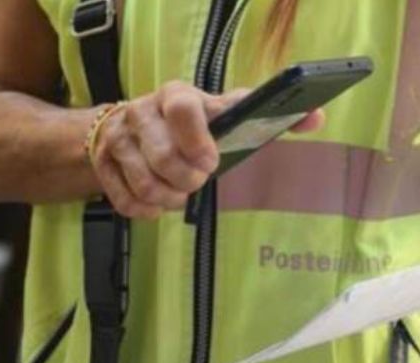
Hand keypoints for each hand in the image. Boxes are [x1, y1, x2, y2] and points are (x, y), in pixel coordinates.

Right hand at [90, 81, 323, 218]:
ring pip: (146, 185)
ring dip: (170, 199)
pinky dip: (148, 210)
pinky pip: (128, 203)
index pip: (183, 107)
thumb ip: (262, 115)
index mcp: (176, 95)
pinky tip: (157, 200)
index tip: (211, 163)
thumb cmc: (189, 124)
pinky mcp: (102, 167)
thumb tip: (317, 117)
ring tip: (179, 191)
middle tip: (197, 180)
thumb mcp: (222, 113)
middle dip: (187, 181)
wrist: (127, 126)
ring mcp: (117, 140)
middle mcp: (142, 112)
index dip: (197, 138)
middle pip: (164, 158)